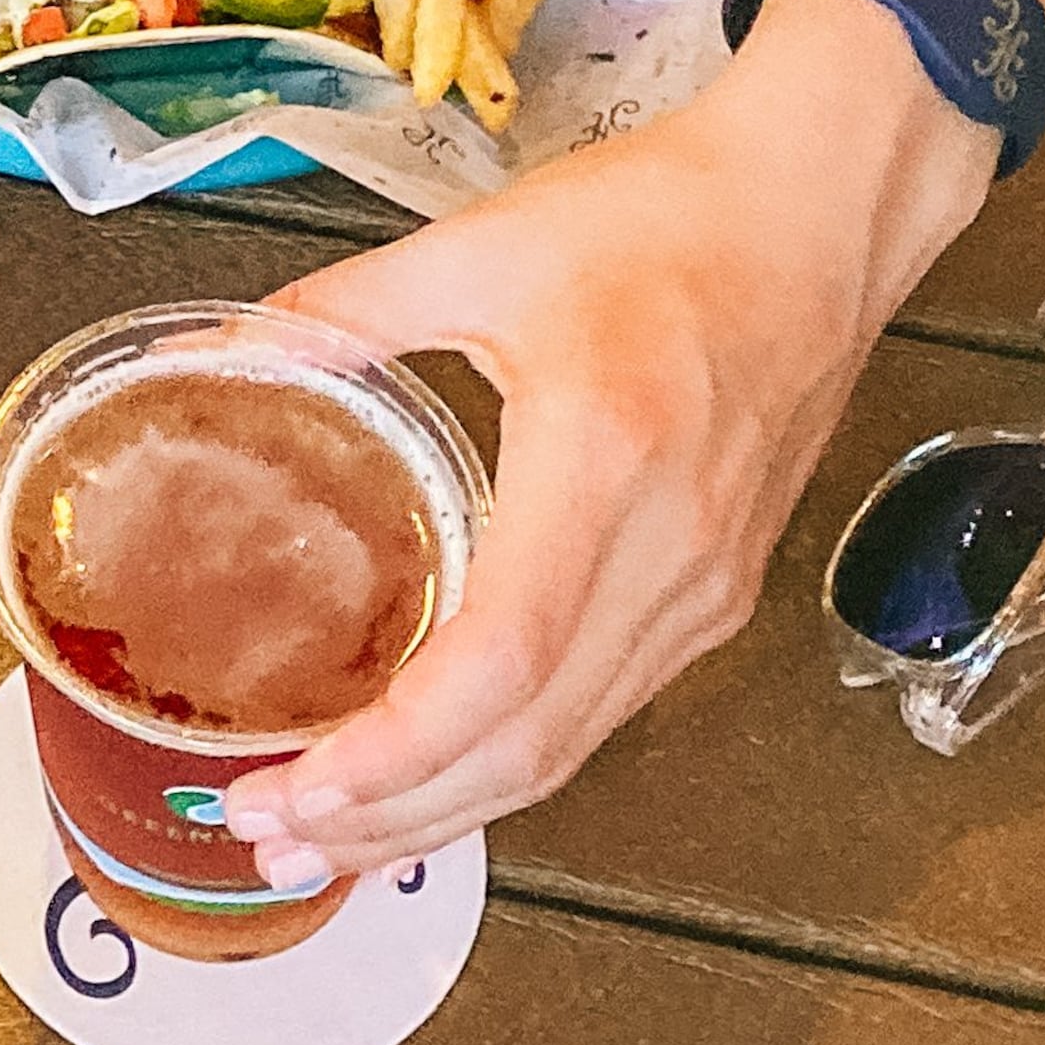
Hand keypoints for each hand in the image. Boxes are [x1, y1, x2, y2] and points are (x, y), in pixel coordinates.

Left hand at [219, 0, 999, 887]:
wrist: (820, 212)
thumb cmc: (670, 219)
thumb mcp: (484, 245)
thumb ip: (345, 308)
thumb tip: (224, 354)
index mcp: (603, 466)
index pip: (498, 665)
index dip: (392, 751)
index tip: (290, 782)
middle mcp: (668, 557)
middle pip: (528, 745)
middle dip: (393, 814)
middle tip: (269, 833)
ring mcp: (705, 590)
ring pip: (569, 748)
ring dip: (448, 807)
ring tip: (331, 830)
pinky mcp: (717, 594)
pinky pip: (606, 710)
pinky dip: (511, 761)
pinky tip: (438, 770)